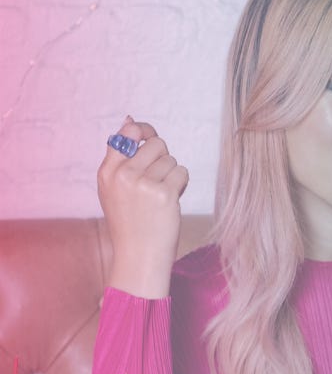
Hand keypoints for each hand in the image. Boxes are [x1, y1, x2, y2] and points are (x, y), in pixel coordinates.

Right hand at [97, 116, 188, 297]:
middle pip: (156, 144)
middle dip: (162, 158)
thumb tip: (130, 120)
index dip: (143, 131)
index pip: (126, 133)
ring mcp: (143, 184)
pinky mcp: (163, 194)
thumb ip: (121, 156)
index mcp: (107, 172)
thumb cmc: (131, 220)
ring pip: (171, 159)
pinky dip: (181, 184)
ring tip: (160, 195)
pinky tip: (170, 200)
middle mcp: (123, 175)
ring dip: (172, 174)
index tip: (149, 139)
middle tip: (157, 179)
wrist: (139, 254)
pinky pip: (182, 173)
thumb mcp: (114, 187)